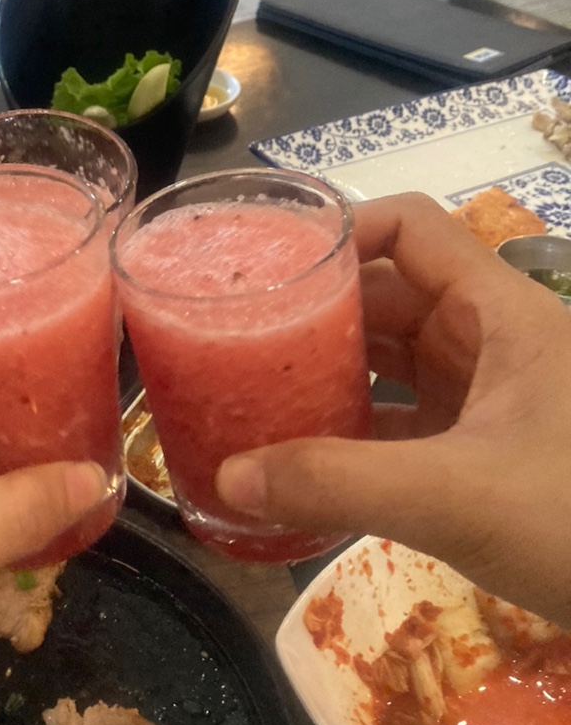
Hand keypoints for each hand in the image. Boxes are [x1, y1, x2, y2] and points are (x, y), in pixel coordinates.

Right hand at [216, 193, 570, 625]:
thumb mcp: (455, 496)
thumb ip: (337, 483)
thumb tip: (226, 478)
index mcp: (499, 312)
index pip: (410, 228)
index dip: (341, 232)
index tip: (271, 270)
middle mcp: (493, 339)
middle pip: (389, 294)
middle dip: (316, 313)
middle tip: (236, 339)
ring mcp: (493, 396)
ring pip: (395, 359)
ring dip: (332, 375)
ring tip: (253, 396)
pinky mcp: (490, 450)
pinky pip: (408, 419)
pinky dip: (358, 433)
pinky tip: (305, 461)